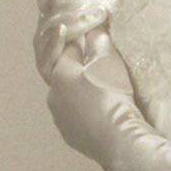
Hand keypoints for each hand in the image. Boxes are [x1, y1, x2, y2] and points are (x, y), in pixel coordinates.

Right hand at [34, 0, 116, 83]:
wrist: (118, 106)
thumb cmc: (113, 71)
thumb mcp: (105, 32)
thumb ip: (93, 8)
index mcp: (63, 35)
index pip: (50, 6)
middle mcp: (52, 49)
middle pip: (45, 18)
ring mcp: (50, 65)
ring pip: (43, 36)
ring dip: (58, 18)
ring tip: (72, 1)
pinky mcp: (52, 80)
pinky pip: (46, 59)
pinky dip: (53, 43)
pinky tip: (62, 30)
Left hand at [45, 29, 141, 170]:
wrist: (118, 141)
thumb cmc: (112, 96)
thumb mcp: (108, 62)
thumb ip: (99, 42)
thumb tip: (93, 29)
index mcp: (59, 73)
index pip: (67, 48)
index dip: (80, 41)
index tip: (91, 37)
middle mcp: (53, 96)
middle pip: (64, 74)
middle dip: (77, 68)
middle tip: (97, 66)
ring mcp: (59, 119)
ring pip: (68, 98)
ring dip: (79, 92)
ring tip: (100, 92)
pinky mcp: (69, 136)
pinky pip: (74, 117)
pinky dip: (83, 112)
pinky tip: (98, 113)